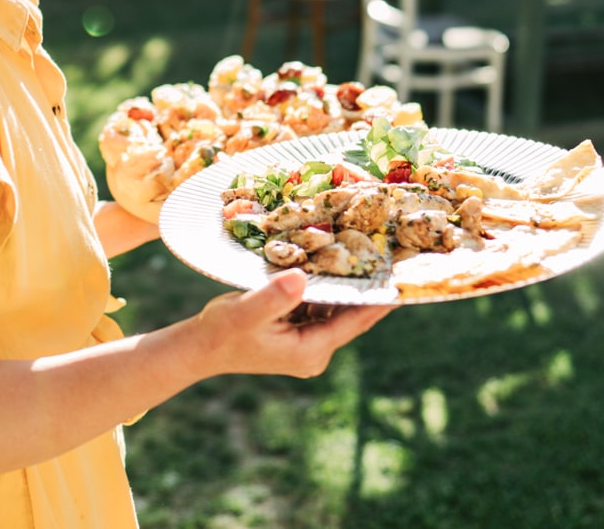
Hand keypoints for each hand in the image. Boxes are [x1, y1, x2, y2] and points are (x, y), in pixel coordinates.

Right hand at [186, 270, 390, 379]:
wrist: (201, 347)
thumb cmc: (222, 331)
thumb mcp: (247, 311)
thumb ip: (275, 296)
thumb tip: (300, 278)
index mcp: (312, 350)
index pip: (356, 320)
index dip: (380, 298)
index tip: (402, 275)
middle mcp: (316, 350)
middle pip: (353, 315)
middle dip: (370, 287)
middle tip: (393, 256)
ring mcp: (308, 343)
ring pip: (339, 309)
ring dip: (350, 284)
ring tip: (372, 252)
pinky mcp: (299, 333)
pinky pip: (323, 307)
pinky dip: (330, 286)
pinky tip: (336, 261)